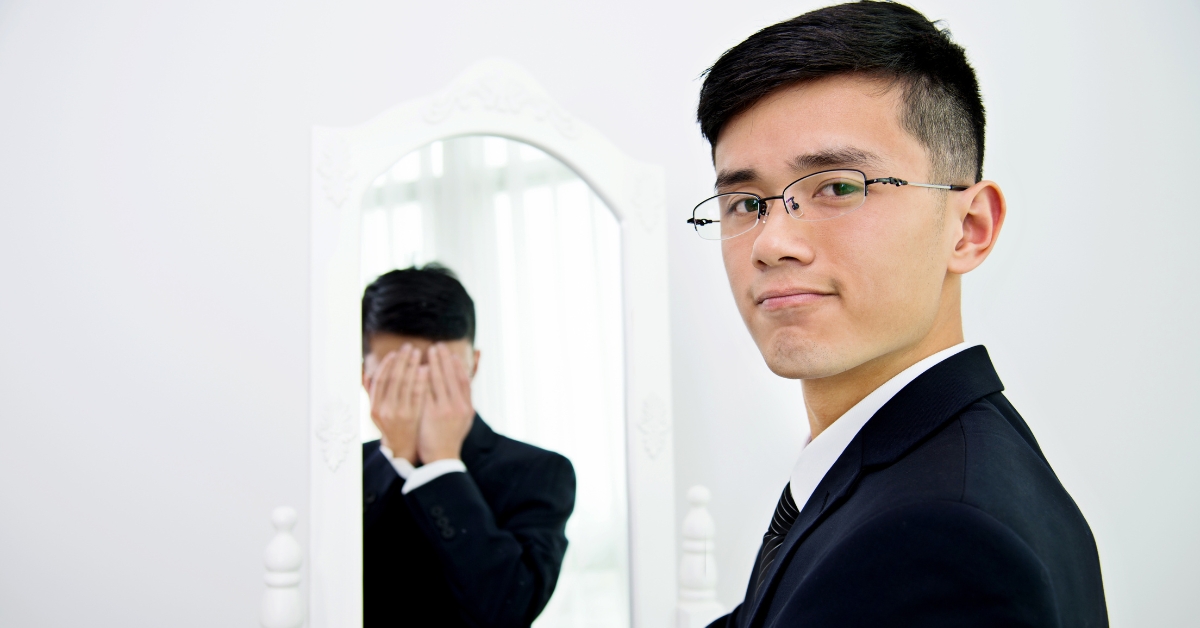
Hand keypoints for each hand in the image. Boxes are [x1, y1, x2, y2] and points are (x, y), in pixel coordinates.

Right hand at [367, 344, 425, 463]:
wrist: (401, 447)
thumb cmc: (390, 424)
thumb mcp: (375, 411)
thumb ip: (371, 391)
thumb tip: (364, 370)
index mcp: (373, 407)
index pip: (380, 380)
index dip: (387, 365)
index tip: (395, 353)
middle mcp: (384, 410)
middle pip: (393, 380)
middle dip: (402, 361)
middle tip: (409, 347)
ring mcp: (399, 414)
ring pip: (406, 386)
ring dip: (412, 367)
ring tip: (419, 353)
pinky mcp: (413, 417)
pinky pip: (418, 395)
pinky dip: (422, 381)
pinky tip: (426, 369)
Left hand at [417, 343, 474, 462]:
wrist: (442, 458)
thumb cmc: (451, 438)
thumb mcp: (465, 419)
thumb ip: (464, 401)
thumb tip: (463, 383)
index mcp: (468, 407)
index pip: (464, 380)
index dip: (457, 365)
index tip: (451, 354)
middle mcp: (458, 407)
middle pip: (451, 376)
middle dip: (444, 359)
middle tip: (437, 346)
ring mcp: (445, 410)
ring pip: (438, 380)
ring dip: (433, 363)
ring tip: (427, 352)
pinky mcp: (431, 415)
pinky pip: (425, 391)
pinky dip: (422, 378)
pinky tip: (418, 368)